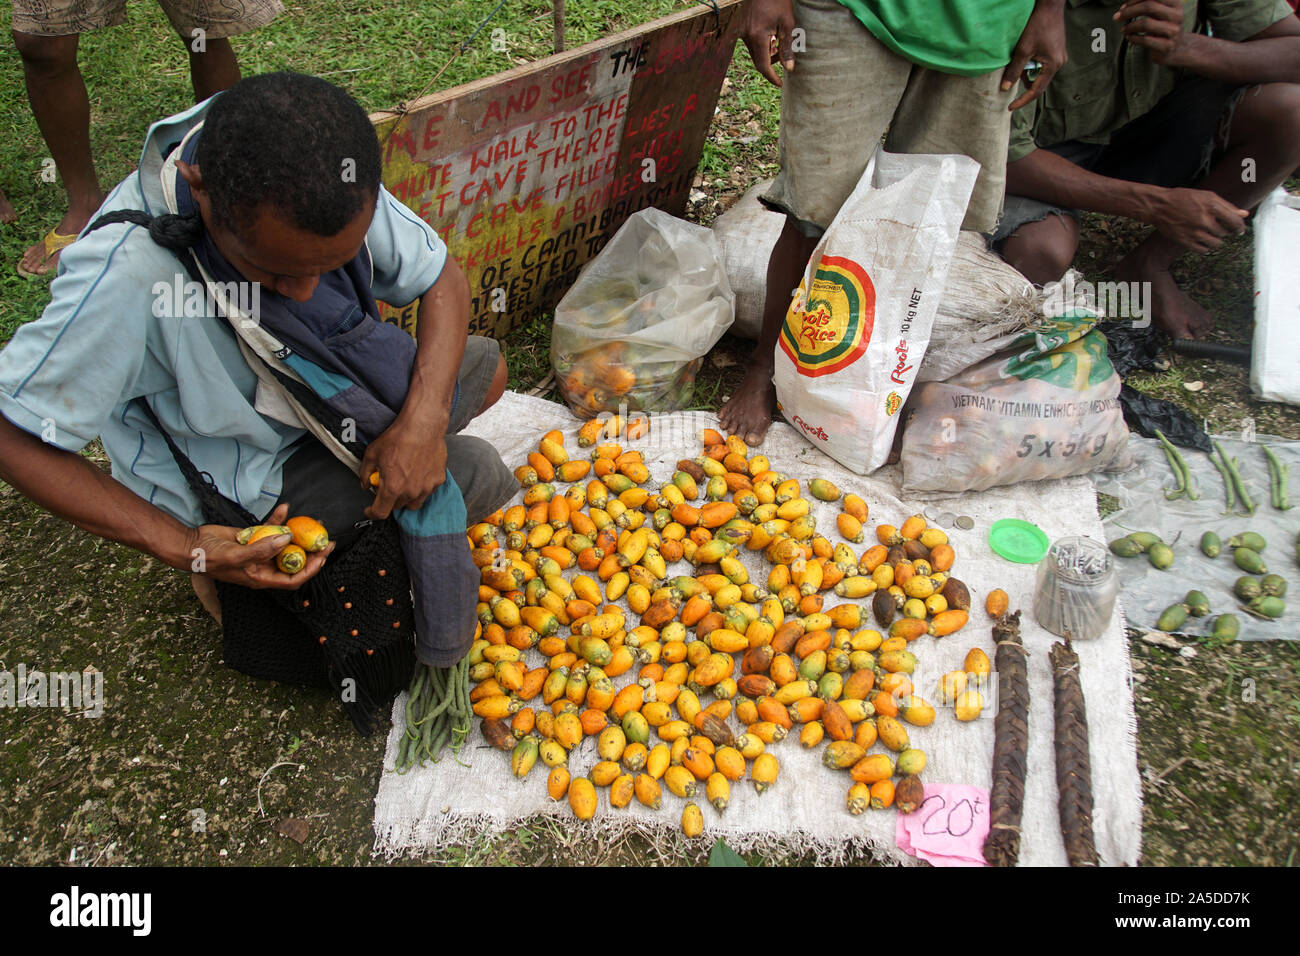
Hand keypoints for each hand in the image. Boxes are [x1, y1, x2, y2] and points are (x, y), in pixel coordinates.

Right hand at [188, 503, 334, 589]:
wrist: (192, 544)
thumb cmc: (212, 558)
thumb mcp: (237, 556)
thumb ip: (262, 549)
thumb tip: (287, 539)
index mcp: (262, 578)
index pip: (293, 578)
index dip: (311, 569)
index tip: (323, 555)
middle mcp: (264, 566)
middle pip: (294, 560)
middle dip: (310, 550)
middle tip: (324, 538)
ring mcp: (260, 551)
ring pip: (284, 543)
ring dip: (297, 533)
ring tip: (312, 521)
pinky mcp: (253, 537)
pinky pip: (270, 528)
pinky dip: (278, 519)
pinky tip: (284, 508)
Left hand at [361, 420, 446, 520]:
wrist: (422, 425)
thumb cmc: (398, 438)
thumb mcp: (372, 454)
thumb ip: (365, 473)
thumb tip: (365, 484)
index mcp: (392, 488)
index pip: (380, 512)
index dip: (372, 513)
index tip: (370, 509)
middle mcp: (410, 492)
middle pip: (397, 507)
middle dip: (389, 500)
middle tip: (387, 485)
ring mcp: (426, 488)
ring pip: (413, 503)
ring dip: (405, 497)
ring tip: (403, 482)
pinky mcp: (438, 480)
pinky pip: (427, 491)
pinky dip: (420, 487)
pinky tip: (417, 473)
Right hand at [742, 0, 796, 87]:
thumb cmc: (777, 0)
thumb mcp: (787, 23)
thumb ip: (787, 47)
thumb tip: (789, 68)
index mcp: (757, 37)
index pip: (763, 66)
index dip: (771, 77)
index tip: (779, 84)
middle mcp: (746, 36)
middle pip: (758, 60)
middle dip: (771, 64)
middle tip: (784, 60)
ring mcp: (742, 31)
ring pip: (755, 51)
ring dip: (767, 53)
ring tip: (780, 43)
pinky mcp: (742, 27)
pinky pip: (751, 42)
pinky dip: (762, 44)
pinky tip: (772, 35)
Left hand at [1004, 0, 1066, 110]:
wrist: (1050, 6)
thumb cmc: (1038, 25)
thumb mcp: (1023, 50)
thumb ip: (1014, 70)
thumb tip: (1005, 88)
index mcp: (1053, 66)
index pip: (1036, 90)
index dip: (1022, 100)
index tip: (1011, 107)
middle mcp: (1059, 63)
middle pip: (1039, 82)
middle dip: (1024, 84)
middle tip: (1010, 81)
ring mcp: (1059, 57)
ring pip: (1040, 73)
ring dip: (1027, 73)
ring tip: (1017, 65)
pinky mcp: (1056, 51)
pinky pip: (1043, 64)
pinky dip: (1032, 65)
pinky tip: (1025, 57)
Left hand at [1114, 0, 1189, 64]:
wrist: (1176, 48)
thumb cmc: (1161, 27)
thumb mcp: (1158, 13)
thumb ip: (1146, 6)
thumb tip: (1123, 8)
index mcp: (1175, 3)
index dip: (1135, 0)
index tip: (1122, 7)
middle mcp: (1177, 15)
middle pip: (1148, 6)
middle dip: (1129, 11)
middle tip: (1116, 17)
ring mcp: (1173, 31)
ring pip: (1146, 23)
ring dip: (1130, 26)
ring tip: (1123, 29)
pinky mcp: (1167, 46)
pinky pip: (1145, 40)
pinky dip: (1133, 38)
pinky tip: (1129, 37)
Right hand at [1148, 187, 1249, 251]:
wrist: (1159, 206)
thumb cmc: (1183, 198)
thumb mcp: (1206, 196)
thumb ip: (1226, 205)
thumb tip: (1244, 214)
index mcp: (1211, 206)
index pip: (1235, 221)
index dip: (1240, 226)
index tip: (1240, 229)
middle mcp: (1204, 220)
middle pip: (1225, 233)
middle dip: (1225, 232)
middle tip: (1219, 229)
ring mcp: (1194, 232)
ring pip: (1216, 243)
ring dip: (1216, 240)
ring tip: (1211, 235)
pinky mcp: (1185, 241)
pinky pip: (1203, 250)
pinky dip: (1206, 247)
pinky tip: (1202, 241)